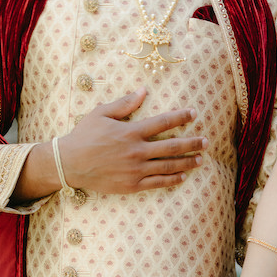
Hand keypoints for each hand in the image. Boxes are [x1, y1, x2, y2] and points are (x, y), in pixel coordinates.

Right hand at [59, 88, 206, 192]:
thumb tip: (144, 91)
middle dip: (192, 143)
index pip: (163, 122)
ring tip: (200, 159)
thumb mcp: (102, 114)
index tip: (194, 113)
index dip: (180, 117)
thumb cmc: (84, 136)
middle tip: (206, 142)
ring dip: (187, 162)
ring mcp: (136, 169)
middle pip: (172, 146)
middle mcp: (137, 151)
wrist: (70, 163)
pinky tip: (183, 176)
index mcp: (131, 131)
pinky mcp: (132, 185)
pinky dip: (172, 179)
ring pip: (168, 166)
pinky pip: (157, 182)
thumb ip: (125, 104)